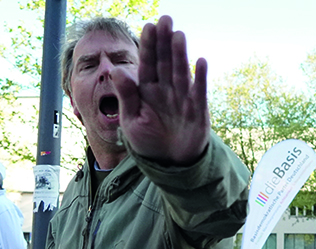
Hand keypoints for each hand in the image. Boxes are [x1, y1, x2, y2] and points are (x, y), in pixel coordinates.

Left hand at [114, 16, 208, 165]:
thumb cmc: (148, 141)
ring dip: (180, 54)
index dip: (148, 45)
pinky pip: (199, 91)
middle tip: (165, 19)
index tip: (148, 26)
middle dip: (165, 41)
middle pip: (165, 61)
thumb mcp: (131, 120)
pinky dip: (200, 77)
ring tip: (178, 35)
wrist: (169, 163)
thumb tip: (115, 70)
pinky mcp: (198, 110)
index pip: (147, 63)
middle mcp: (166, 89)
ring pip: (181, 72)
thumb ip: (126, 96)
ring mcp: (183, 98)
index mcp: (147, 90)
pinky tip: (200, 61)